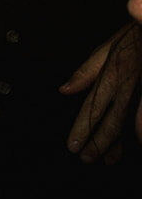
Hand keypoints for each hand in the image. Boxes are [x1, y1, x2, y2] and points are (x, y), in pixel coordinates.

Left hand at [60, 23, 141, 163]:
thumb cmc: (133, 38)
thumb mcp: (107, 49)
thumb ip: (86, 72)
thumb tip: (64, 90)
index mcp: (112, 75)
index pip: (93, 107)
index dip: (82, 129)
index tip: (73, 146)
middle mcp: (127, 87)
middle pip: (111, 122)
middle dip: (98, 143)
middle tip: (86, 159)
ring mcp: (140, 93)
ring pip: (127, 124)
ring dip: (115, 144)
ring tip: (105, 160)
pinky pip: (138, 117)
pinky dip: (132, 133)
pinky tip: (129, 145)